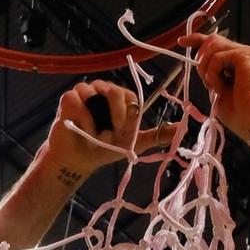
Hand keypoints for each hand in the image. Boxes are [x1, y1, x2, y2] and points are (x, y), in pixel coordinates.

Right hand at [37, 80, 165, 183]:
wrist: (79, 159)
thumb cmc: (106, 147)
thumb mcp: (134, 143)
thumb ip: (156, 135)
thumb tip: (181, 129)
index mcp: (121, 97)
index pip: (131, 97)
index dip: (128, 116)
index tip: (124, 132)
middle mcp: (103, 90)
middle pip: (115, 92)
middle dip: (116, 117)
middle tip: (112, 132)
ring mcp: (85, 92)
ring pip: (96, 95)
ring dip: (99, 122)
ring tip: (97, 134)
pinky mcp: (68, 98)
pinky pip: (79, 104)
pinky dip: (84, 122)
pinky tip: (83, 131)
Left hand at [179, 30, 249, 146]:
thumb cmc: (243, 115)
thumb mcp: (221, 92)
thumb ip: (214, 76)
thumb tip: (202, 68)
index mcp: (246, 64)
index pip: (220, 43)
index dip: (199, 40)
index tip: (183, 42)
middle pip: (214, 40)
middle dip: (201, 59)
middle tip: (207, 81)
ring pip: (213, 45)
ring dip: (206, 68)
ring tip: (215, 87)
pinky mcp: (246, 55)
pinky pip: (217, 57)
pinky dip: (213, 74)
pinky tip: (221, 88)